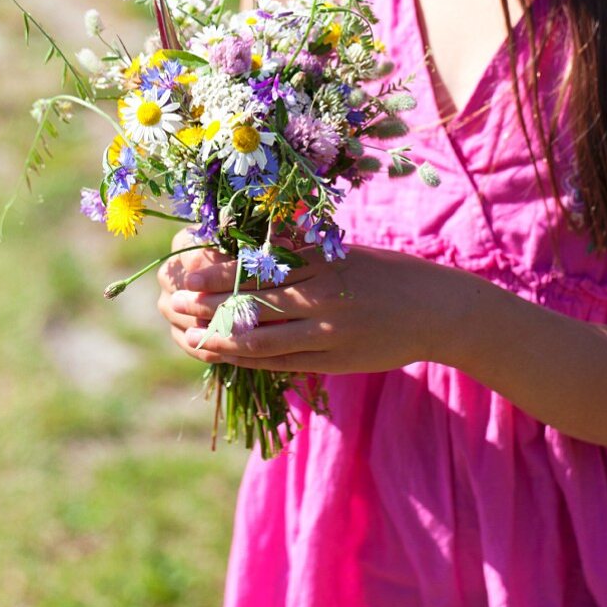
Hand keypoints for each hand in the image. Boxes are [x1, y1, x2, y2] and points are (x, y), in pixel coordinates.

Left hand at [158, 230, 454, 373]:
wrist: (434, 309)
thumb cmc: (385, 273)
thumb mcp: (342, 252)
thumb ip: (300, 253)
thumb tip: (250, 247)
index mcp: (319, 258)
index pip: (256, 262)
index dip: (215, 268)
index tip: (184, 269)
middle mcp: (318, 291)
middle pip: (250, 296)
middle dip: (206, 300)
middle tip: (172, 300)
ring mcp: (324, 327)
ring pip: (258, 333)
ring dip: (217, 335)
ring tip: (187, 334)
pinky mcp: (329, 356)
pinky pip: (278, 359)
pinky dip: (245, 357)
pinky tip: (222, 355)